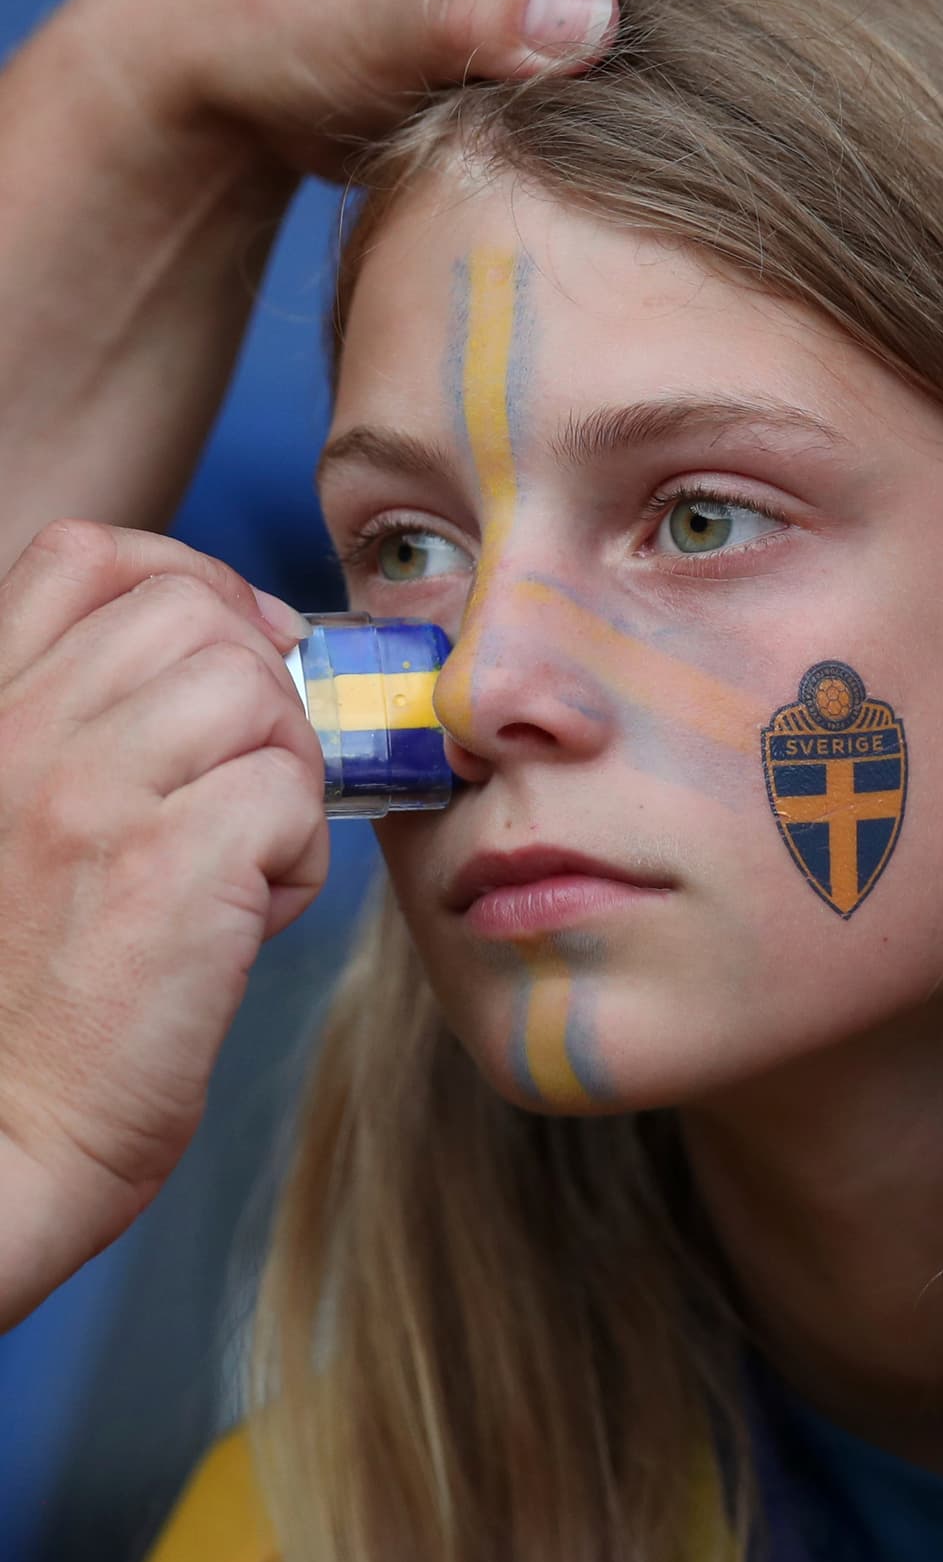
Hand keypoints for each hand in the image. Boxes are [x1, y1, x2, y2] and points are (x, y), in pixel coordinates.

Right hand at [0, 521, 323, 1327]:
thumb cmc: (10, 1003)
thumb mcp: (4, 822)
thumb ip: (74, 735)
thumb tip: (228, 664)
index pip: (85, 557)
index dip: (187, 579)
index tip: (234, 647)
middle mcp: (16, 735)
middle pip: (194, 613)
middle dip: (256, 684)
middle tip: (248, 780)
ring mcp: (89, 795)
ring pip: (256, 690)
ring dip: (280, 768)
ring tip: (242, 855)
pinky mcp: (171, 869)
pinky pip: (289, 793)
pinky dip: (295, 855)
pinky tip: (247, 917)